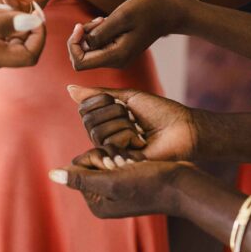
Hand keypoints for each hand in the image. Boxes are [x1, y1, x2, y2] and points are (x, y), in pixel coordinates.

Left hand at [49, 148, 193, 218]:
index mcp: (97, 203)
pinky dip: (129, 155)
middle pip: (92, 162)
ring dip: (120, 154)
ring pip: (106, 156)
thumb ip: (81, 178)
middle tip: (127, 164)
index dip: (96, 158)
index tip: (115, 163)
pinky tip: (141, 162)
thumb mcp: (112, 181)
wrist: (182, 184)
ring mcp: (118, 188)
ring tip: (136, 163)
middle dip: (108, 156)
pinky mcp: (130, 178)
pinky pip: (120, 158)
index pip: (80, 168)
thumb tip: (51, 174)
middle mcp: (105, 197)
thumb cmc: (149, 183)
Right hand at [67, 86, 199, 160]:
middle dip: (114, 113)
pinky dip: (127, 137)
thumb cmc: (160, 112)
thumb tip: (69, 89)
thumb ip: (98, 94)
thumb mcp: (128, 97)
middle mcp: (105, 137)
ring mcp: (111, 151)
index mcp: (106, 121)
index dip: (103, 102)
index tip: (124, 104)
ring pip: (97, 132)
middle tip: (134, 119)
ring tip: (139, 132)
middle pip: (88, 121)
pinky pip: (109, 144)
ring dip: (122, 126)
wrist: (181, 128)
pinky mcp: (118, 163)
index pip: (85, 109)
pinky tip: (140, 143)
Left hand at [68, 0, 189, 70]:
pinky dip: (97, 32)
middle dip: (82, 36)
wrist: (169, 11)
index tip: (80, 25)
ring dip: (90, 32)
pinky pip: (98, 45)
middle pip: (82, 57)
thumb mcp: (122, 16)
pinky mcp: (119, 50)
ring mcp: (118, 57)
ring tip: (105, 18)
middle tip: (98, 19)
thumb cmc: (148, 9)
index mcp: (117, 57)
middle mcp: (116, 62)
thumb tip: (83, 43)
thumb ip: (100, 32)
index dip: (73, 44)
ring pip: (89, 50)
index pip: (79, 62)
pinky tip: (108, 21)